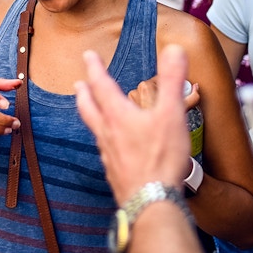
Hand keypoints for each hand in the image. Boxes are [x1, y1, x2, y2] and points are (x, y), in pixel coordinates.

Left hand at [76, 44, 190, 204]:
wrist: (152, 203)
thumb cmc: (161, 159)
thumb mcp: (172, 113)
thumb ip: (173, 80)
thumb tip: (175, 50)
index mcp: (118, 116)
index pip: (102, 85)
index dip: (94, 68)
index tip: (88, 55)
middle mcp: (108, 133)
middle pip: (89, 108)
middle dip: (84, 93)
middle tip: (78, 84)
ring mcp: (109, 155)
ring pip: (95, 129)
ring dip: (91, 115)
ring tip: (93, 112)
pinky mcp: (115, 172)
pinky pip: (105, 150)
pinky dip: (104, 140)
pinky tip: (111, 146)